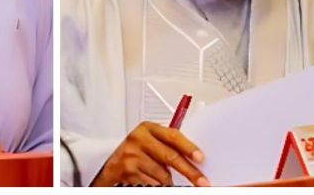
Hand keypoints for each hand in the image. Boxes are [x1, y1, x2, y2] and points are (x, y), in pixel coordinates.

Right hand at [91, 122, 208, 186]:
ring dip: (170, 182)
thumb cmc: (135, 153)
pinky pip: (152, 183)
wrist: (111, 167)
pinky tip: (156, 182)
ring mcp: (131, 157)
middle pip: (170, 157)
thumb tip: (194, 156)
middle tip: (201, 181)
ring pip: (162, 175)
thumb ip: (167, 144)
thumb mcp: (150, 142)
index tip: (200, 158)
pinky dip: (158, 185)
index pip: (173, 136)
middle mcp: (138, 140)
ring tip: (169, 181)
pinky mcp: (128, 173)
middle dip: (189, 172)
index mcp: (147, 128)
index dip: (189, 147)